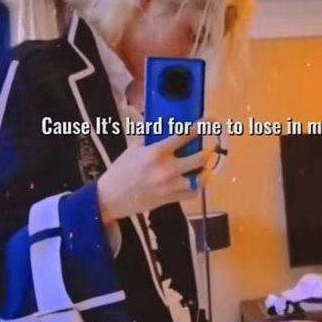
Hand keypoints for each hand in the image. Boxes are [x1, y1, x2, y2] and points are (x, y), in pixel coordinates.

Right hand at [97, 127, 211, 224]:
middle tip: (206, 150)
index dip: (200, 127)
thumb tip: (154, 126)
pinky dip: (196, 188)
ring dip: (204, 172)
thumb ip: (148, 138)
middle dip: (206, 152)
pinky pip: (193, 193)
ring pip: (201, 179)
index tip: (210, 121)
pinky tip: (193, 183)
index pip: (184, 135)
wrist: (111, 198)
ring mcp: (171, 185)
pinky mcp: (171, 199)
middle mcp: (167, 168)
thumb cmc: (120, 171)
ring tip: (203, 168)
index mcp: (156, 152)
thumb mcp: (132, 149)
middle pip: (200, 158)